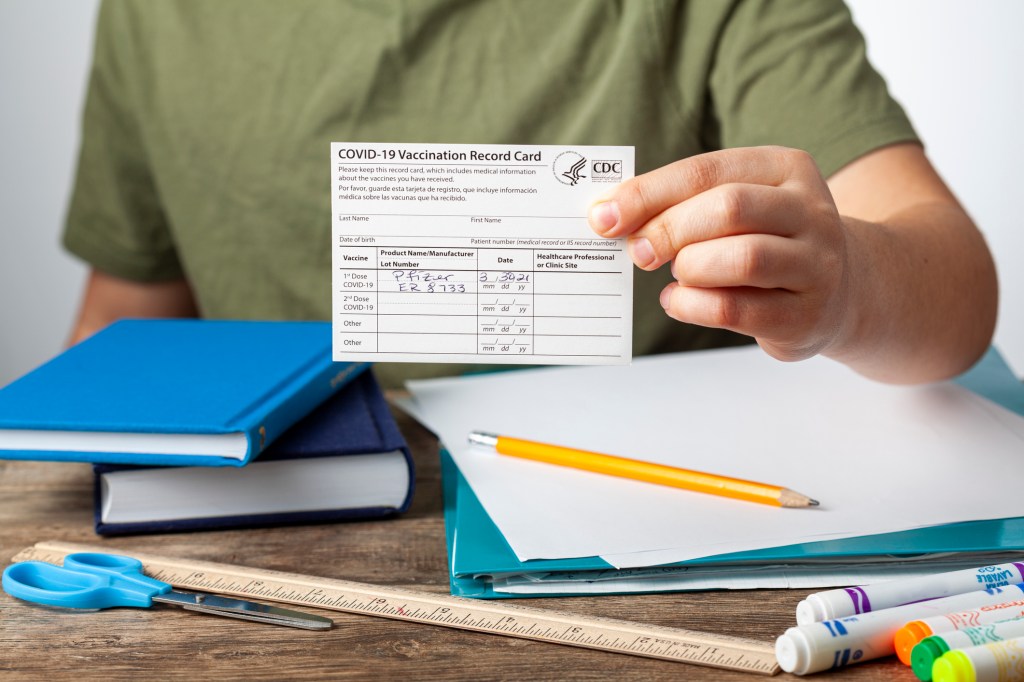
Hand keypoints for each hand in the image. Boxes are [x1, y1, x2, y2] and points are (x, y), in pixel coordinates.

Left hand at [589, 146, 850, 361]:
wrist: (844, 291)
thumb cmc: (767, 240)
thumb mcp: (737, 207)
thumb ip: (682, 203)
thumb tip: (607, 214)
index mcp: (786, 168)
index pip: (705, 171)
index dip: (647, 194)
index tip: (603, 216)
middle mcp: (811, 211)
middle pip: (728, 208)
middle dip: (668, 230)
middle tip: (637, 252)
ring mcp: (816, 265)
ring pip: (742, 258)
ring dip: (689, 269)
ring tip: (677, 276)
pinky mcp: (805, 316)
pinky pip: (736, 310)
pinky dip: (693, 306)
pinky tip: (679, 300)